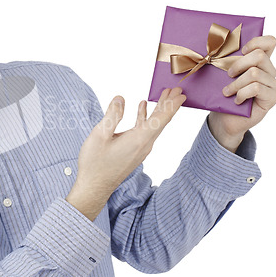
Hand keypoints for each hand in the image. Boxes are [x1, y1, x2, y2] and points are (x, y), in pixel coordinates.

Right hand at [66, 87, 185, 220]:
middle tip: (176, 90)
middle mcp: (144, 144)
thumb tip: (120, 98)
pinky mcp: (134, 151)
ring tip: (163, 96)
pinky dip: (146, 117)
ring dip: (158, 110)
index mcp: (138, 139)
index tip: (181, 94)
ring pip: (154, 126)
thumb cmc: (95, 163)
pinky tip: (142, 108)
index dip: (172, 105)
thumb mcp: (100, 135)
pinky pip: (145, 131)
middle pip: (161, 121)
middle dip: (168, 104)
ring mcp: (140, 149)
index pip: (161, 119)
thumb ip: (112, 115)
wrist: (94, 186)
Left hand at [208, 35, 275, 151]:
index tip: (241, 50)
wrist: (223, 118)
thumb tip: (206, 50)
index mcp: (260, 61)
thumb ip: (223, 61)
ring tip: (227, 92)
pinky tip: (237, 100)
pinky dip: (242, 93)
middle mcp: (269, 71)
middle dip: (238, 64)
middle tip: (228, 74)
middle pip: (259, 56)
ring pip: (255, 74)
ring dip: (236, 83)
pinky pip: (256, 88)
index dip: (257, 42)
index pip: (270, 42)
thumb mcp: (221, 75)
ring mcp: (272, 84)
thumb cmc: (222, 94)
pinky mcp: (271, 98)